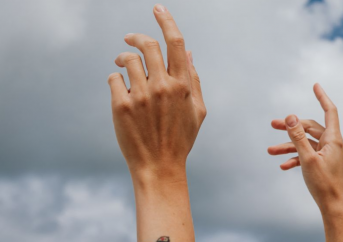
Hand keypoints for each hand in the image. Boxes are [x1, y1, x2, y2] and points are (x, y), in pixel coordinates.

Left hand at [107, 4, 205, 179]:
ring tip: (122, 66)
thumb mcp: (198, 110)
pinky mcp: (121, 106)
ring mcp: (140, 96)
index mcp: (183, 85)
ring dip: (123, 58)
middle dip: (137, 36)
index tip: (158, 8)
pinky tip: (120, 90)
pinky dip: (116, 79)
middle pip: (147, 44)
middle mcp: (162, 86)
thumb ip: (194, 80)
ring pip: (127, 59)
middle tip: (130, 37)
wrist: (159, 166)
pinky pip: (113, 79)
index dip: (166, 20)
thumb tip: (189, 53)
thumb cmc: (181, 138)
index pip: (175, 42)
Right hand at [268, 83, 342, 213]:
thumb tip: (291, 116)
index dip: (322, 97)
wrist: (334, 207)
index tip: (315, 85)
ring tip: (270, 151)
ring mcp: (327, 154)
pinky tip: (282, 166)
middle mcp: (331, 144)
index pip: (329, 111)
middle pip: (310, 127)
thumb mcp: (307, 159)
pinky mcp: (322, 163)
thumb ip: (298, 137)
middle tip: (272, 124)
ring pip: (305, 143)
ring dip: (288, 145)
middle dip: (290, 126)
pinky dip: (294, 158)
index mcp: (333, 139)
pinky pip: (306, 155)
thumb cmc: (324, 184)